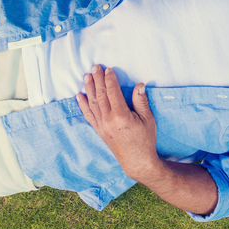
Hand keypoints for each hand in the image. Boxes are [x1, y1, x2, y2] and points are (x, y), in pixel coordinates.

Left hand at [76, 66, 160, 180]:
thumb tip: (139, 85)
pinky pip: (89, 115)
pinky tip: (79, 96)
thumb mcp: (148, 119)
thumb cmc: (145, 139)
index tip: (108, 69)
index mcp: (120, 115)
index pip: (112, 92)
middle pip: (100, 95)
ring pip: (92, 103)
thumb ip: (141, 101)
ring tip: (87, 76)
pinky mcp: (99, 131)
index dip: (110, 79)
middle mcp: (107, 120)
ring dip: (89, 88)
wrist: (137, 161)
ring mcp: (101, 126)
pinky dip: (83, 105)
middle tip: (95, 67)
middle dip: (97, 80)